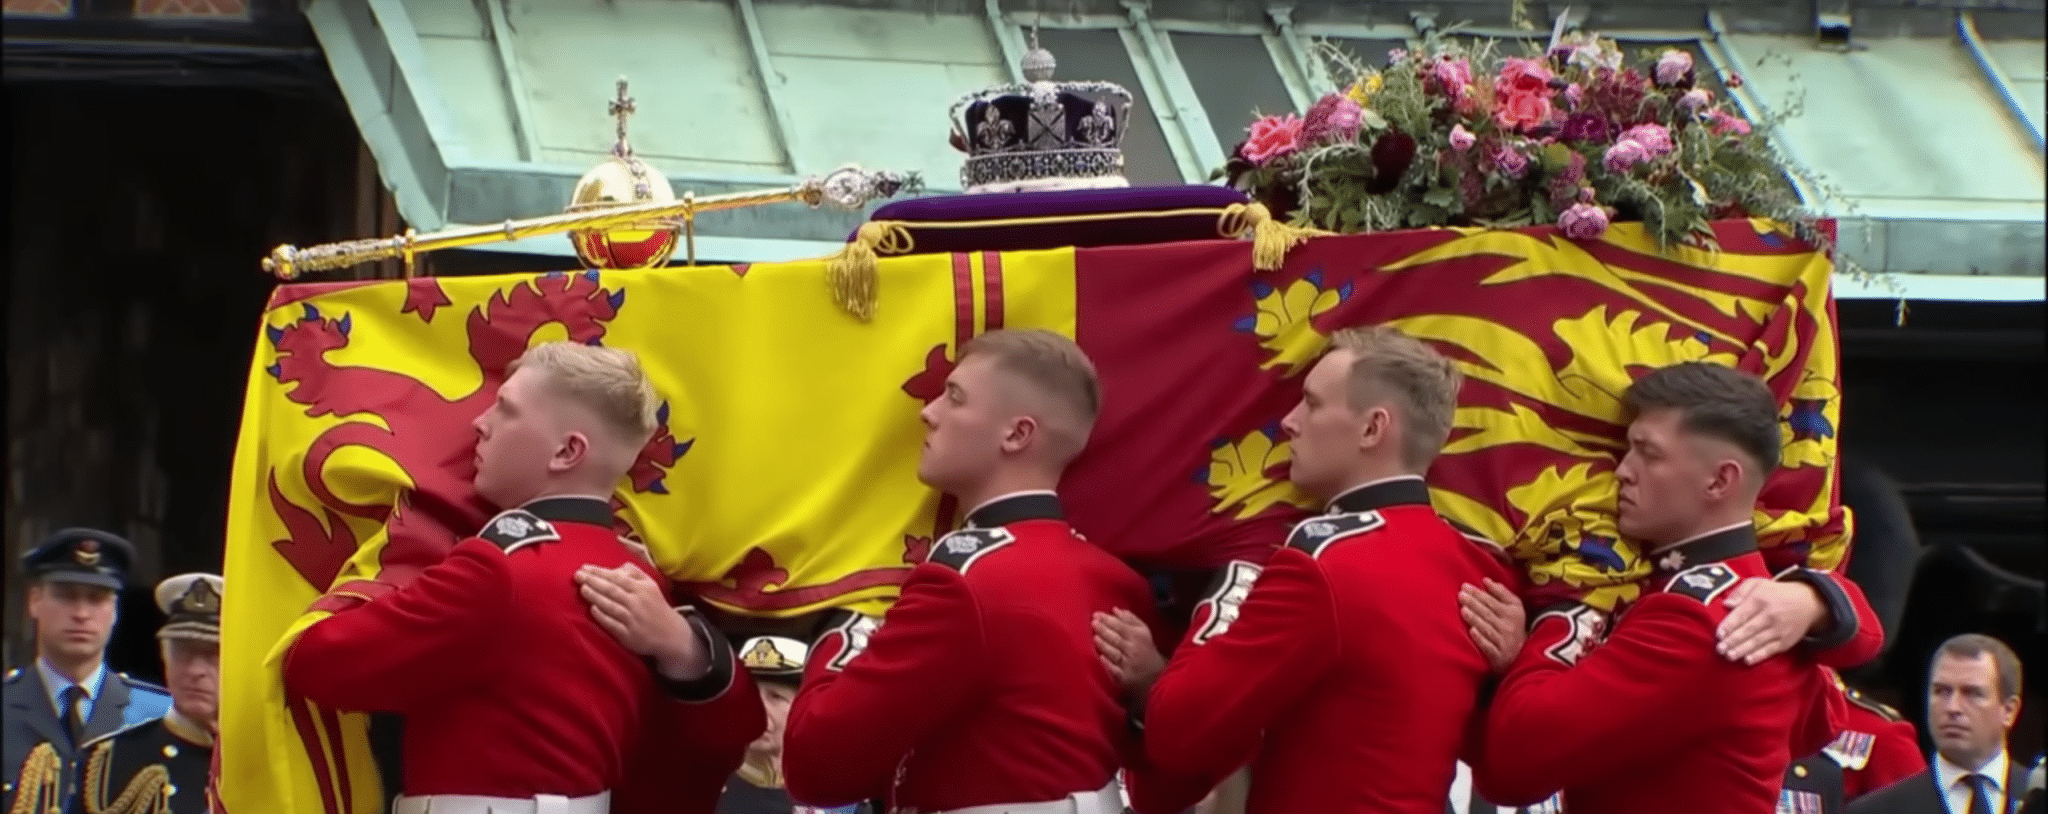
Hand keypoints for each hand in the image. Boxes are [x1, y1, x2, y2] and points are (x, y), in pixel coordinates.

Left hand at [575, 564, 708, 679]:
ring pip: (610, 605)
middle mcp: (637, 602)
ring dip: (595, 596)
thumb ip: (634, 573)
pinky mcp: (629, 635)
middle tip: (577, 575)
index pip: (617, 577)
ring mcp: (633, 619)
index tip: (584, 568)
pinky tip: (592, 609)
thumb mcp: (651, 585)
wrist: (671, 634)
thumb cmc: (655, 606)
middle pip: (612, 590)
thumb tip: (615, 567)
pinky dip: (602, 616)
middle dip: (593, 581)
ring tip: (582, 589)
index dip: (599, 572)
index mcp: (643, 588)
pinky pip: (612, 624)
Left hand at [1092, 608, 1165, 697]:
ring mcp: (1129, 664)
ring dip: (1105, 645)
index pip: (1121, 626)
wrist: (1155, 674)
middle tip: (1093, 623)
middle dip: (1104, 630)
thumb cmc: (1144, 648)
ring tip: (1095, 637)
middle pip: (1117, 638)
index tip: (1096, 615)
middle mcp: (1134, 649)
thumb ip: (1129, 619)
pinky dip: (1108, 665)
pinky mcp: (1124, 677)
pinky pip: (1115, 670)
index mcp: (1138, 636)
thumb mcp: (1142, 631)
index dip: (1108, 620)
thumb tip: (1114, 609)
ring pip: (1115, 653)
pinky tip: (1101, 658)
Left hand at [1459, 579, 1525, 672]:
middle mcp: (1508, 626)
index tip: (1464, 586)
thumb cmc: (1512, 625)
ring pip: (1487, 628)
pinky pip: (1488, 646)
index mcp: (1512, 612)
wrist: (1520, 654)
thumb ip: (1501, 593)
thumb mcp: (1514, 607)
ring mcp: (1503, 642)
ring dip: (1475, 619)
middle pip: (1488, 613)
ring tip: (1463, 610)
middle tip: (1460, 595)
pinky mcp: (1498, 656)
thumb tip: (1486, 580)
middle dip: (1474, 603)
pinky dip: (1480, 639)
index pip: (1492, 601)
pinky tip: (1471, 631)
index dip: (1478, 593)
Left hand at [1717, 577, 1824, 664]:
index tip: (1719, 634)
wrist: (1808, 602)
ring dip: (1742, 650)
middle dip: (1732, 640)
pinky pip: (1770, 650)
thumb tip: (1727, 604)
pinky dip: (1759, 656)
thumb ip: (1740, 592)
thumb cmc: (1776, 593)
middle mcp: (1770, 615)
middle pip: (1748, 630)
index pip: (1741, 614)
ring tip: (1729, 656)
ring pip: (1757, 641)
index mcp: (1760, 600)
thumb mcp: (1758, 583)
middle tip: (1719, 648)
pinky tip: (1747, 660)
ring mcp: (1779, 629)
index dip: (1729, 625)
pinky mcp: (1786, 641)